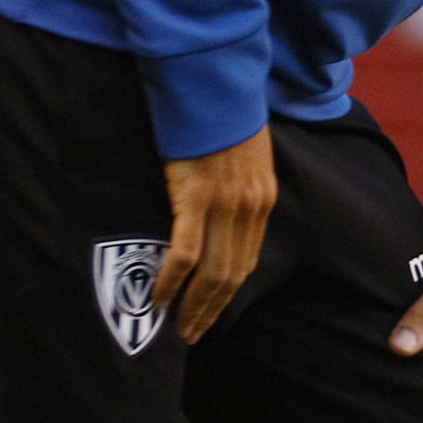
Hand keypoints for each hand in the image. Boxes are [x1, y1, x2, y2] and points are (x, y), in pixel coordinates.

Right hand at [156, 128, 276, 343]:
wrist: (216, 87)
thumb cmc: (224, 120)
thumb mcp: (246, 159)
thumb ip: (239, 192)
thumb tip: (221, 219)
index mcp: (262, 200)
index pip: (247, 260)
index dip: (229, 293)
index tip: (213, 315)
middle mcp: (249, 208)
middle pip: (232, 275)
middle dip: (212, 310)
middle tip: (192, 335)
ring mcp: (224, 205)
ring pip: (212, 271)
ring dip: (194, 305)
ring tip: (178, 328)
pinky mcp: (196, 197)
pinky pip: (186, 251)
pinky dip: (174, 280)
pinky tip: (161, 299)